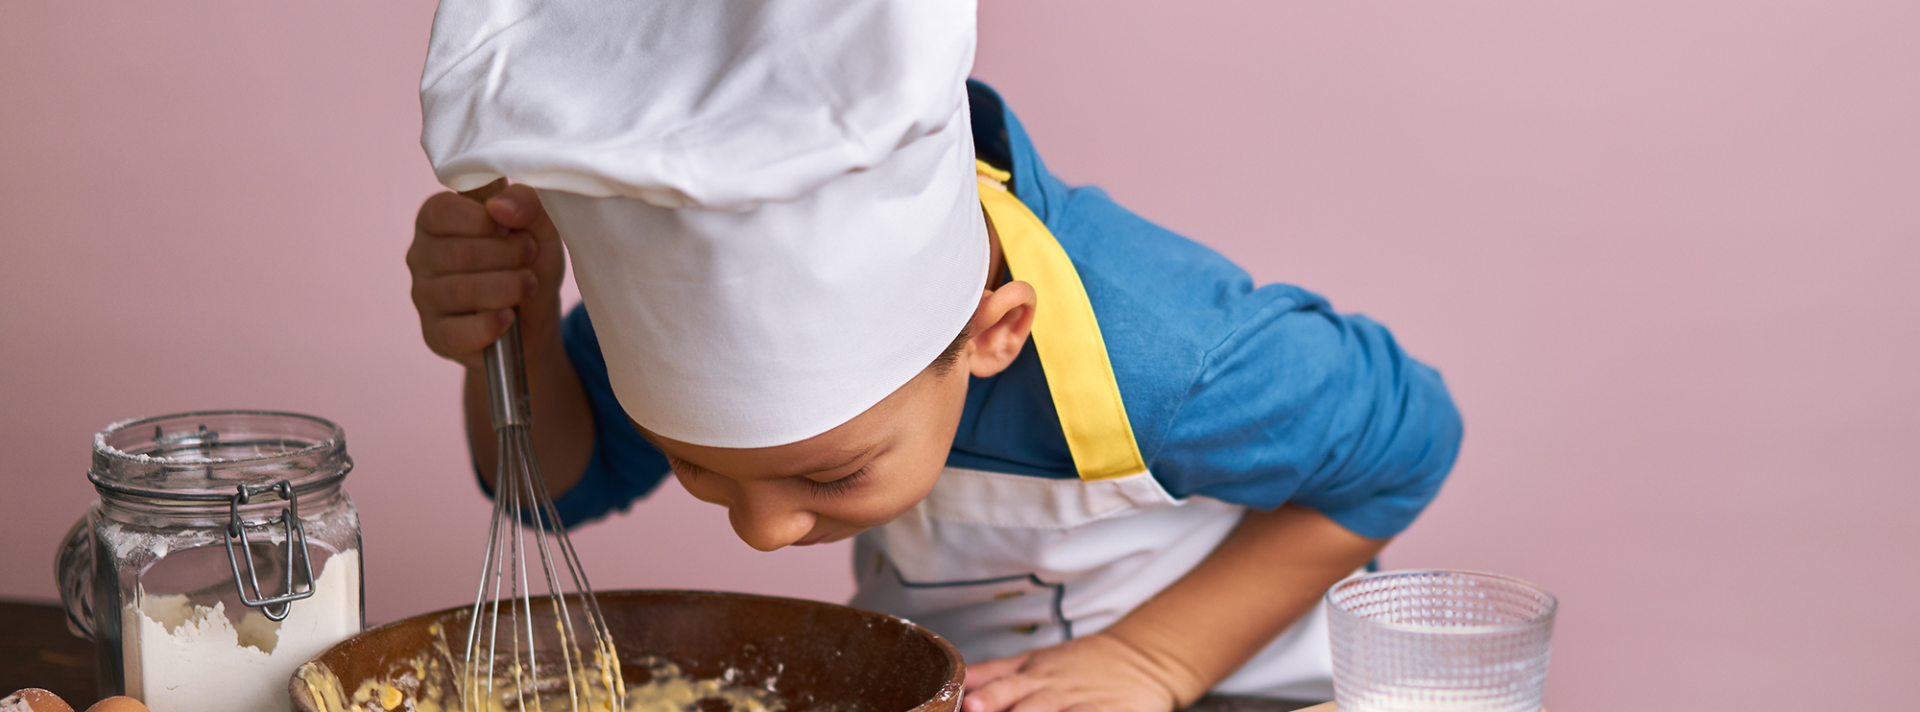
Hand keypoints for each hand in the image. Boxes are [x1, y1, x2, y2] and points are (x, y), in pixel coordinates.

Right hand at [405, 180, 565, 369]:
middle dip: (507, 256)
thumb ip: (527, 203)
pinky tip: (508, 317)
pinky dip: (490, 325)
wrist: (535, 320)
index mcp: (436, 221)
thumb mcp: (540, 228)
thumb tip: (500, 206)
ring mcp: (424, 297)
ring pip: (461, 291)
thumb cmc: (528, 264)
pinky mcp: (435, 335)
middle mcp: (421, 257)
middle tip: (529, 258)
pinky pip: (456, 332)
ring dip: (507, 288)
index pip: (440, 212)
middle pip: (457, 254)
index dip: (483, 221)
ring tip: (528, 286)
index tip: (512, 230)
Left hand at [962, 633, 1192, 711]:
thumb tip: (955, 679)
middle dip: (1004, 709)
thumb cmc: (1077, 665)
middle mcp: (1052, 692)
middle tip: (978, 710)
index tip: (967, 705)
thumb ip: (993, 673)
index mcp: (1030, 677)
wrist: (1138, 658)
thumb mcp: (1032, 661)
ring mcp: (1080, 705)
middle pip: (1025, 704)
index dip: (984, 697)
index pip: (1001, 687)